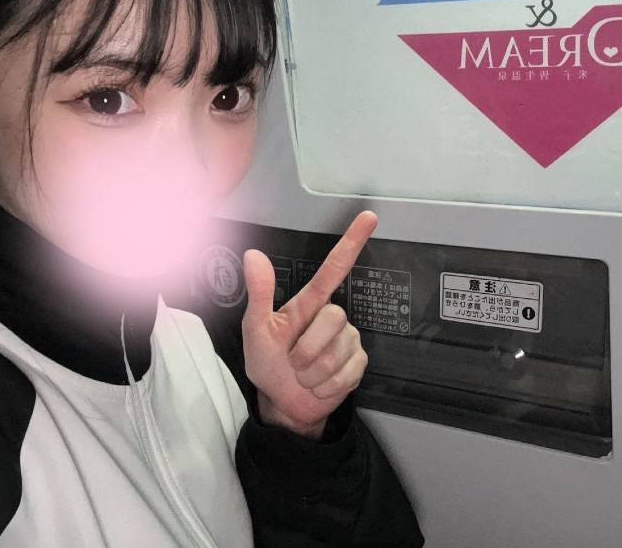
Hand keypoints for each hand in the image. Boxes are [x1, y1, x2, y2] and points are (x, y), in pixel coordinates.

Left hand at [241, 211, 377, 438]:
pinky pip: (348, 372)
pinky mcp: (357, 363)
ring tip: (304, 374)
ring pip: (339, 351)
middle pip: (334, 318)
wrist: (283, 403)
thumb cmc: (268, 363)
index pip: (334, 268)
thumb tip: (253, 255)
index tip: (368, 218)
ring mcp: (347, 340)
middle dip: (308, 348)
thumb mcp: (255, 329)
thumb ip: (259, 293)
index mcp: (308, 304)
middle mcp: (331, 318)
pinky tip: (319, 384)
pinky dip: (326, 385)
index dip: (352, 242)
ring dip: (314, 372)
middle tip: (293, 361)